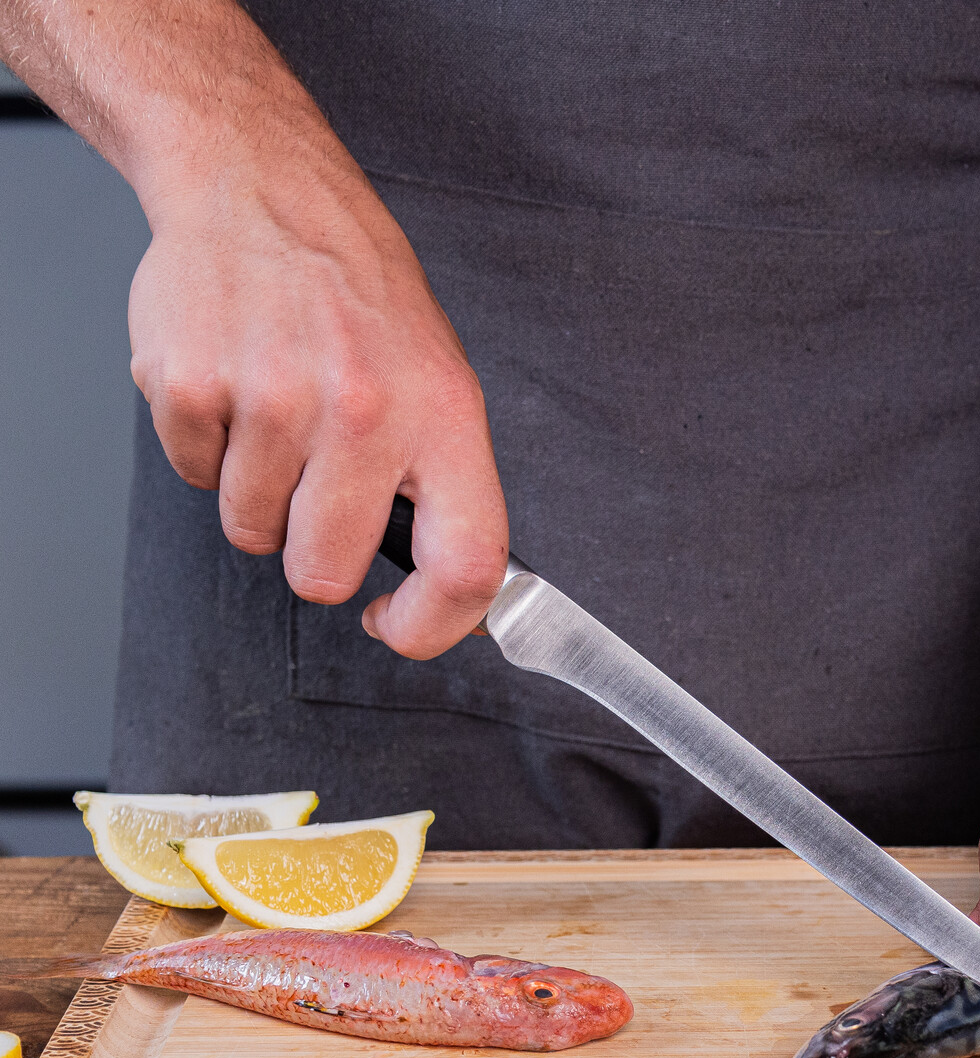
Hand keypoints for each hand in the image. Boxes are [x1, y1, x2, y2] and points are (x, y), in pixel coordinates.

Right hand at [126, 105, 506, 657]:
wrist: (266, 190)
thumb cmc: (362, 298)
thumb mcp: (441, 382)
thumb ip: (446, 489)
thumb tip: (454, 594)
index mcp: (443, 416)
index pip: (467, 563)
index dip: (436, 625)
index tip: (400, 626)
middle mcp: (364, 409)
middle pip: (323, 572)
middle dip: (314, 553)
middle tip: (319, 489)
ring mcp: (273, 397)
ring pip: (251, 533)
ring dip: (260, 495)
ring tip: (280, 415)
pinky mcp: (192, 385)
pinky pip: (194, 478)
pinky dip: (210, 450)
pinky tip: (237, 388)